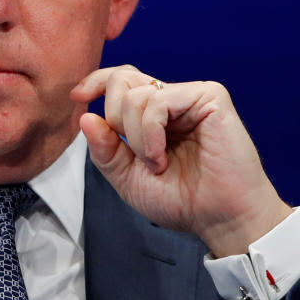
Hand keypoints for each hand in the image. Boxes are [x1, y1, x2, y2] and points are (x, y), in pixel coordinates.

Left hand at [70, 65, 292, 256]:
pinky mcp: (210, 96)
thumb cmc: (182, 201)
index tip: (77, 97)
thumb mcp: (128, 178)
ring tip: (156, 164)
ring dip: (135, 137)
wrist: (221, 219)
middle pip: (122, 80)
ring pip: (135, 94)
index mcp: (153, 113)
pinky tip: (160, 156)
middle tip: (135, 155)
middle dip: (115, 120)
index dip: (96, 81)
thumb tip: (86, 117)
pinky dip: (149, 133)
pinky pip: (158, 101)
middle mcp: (171, 99)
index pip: (121, 80)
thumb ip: (105, 149)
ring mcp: (190, 95)